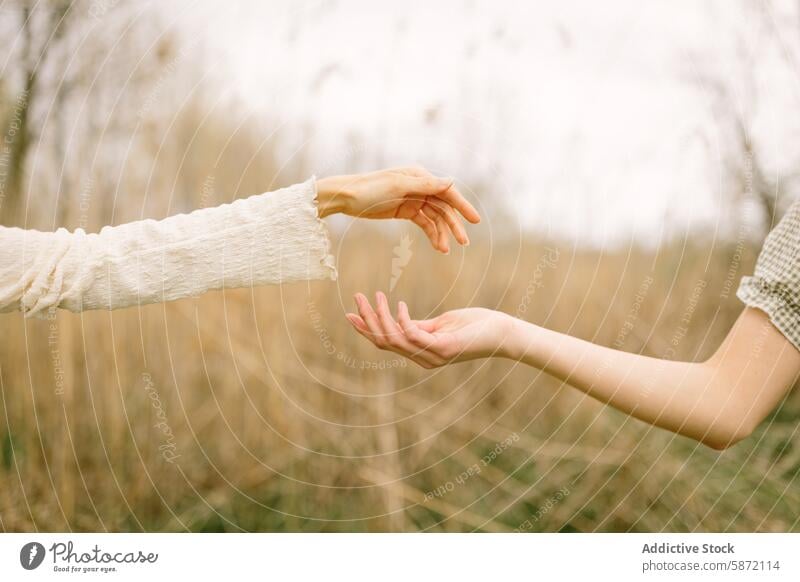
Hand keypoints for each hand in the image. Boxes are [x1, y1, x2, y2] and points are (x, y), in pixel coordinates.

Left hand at [316, 167, 479, 253]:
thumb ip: (425, 185)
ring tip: (445, 250)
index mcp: (420, 176)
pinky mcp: (405, 210)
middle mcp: (420, 186)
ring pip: (434, 218)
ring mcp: (413, 199)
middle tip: (464, 242)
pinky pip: (423, 223)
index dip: (462, 206)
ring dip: (441, 233)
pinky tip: (437, 245)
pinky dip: (431, 234)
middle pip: (443, 207)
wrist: (346, 198)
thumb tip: (450, 181)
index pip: (447, 191)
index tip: (475, 220)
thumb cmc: (369, 189)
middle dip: (454, 224)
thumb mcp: (397, 186)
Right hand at [345, 292, 514, 367]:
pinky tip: (399, 303)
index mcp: (420, 352)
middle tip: (356, 298)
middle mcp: (423, 358)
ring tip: (375, 295)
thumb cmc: (475, 326)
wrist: (503, 333)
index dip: (366, 329)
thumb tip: (398, 318)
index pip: (385, 343)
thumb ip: (420, 326)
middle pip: (384, 342)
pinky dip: (402, 319)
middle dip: (367, 320)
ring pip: (394, 339)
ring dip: (380, 316)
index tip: (350, 313)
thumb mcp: (442, 325)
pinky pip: (413, 334)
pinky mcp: (443, 348)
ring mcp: (432, 355)